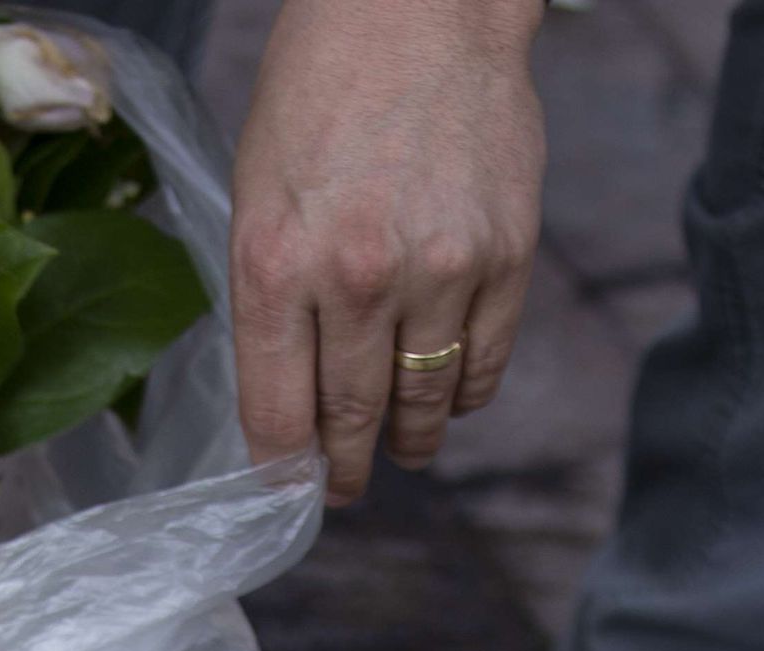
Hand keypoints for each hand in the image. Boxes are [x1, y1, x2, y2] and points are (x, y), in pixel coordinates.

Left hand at [229, 0, 547, 504]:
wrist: (419, 9)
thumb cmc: (321, 92)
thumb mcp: (258, 190)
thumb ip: (270, 294)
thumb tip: (287, 394)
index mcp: (279, 261)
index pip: (277, 410)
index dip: (281, 468)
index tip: (287, 490)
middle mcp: (359, 277)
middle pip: (351, 418)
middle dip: (343, 468)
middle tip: (343, 486)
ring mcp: (440, 272)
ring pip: (422, 403)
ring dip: (407, 440)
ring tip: (397, 450)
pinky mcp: (505, 258)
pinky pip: (482, 365)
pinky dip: (461, 394)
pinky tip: (446, 395)